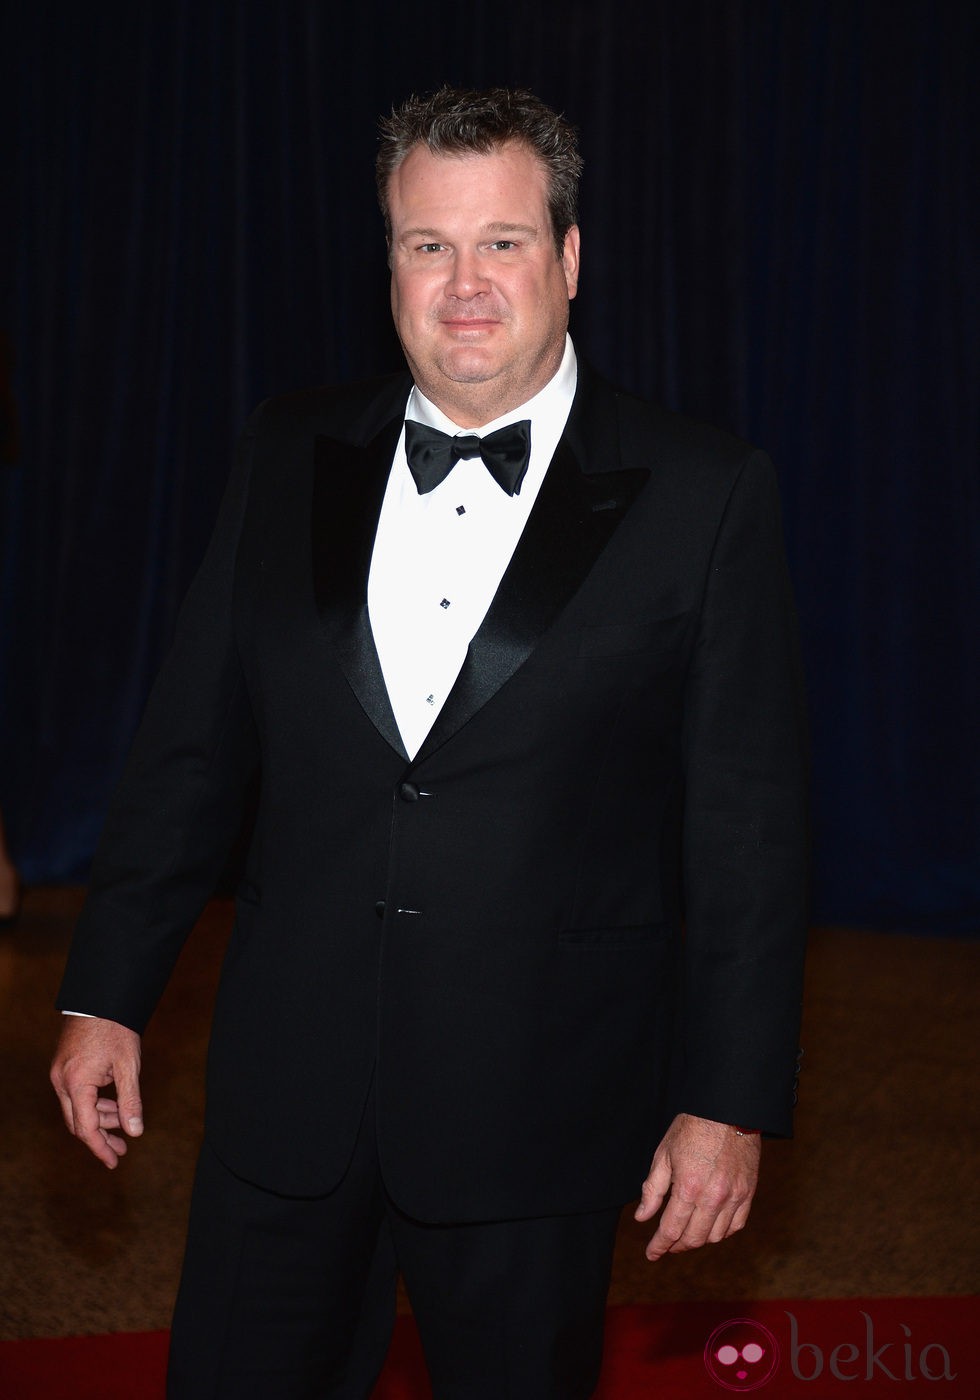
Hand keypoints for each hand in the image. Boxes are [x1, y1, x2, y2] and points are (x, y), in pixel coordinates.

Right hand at [50, 1016, 143, 1168]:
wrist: (101, 998)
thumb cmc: (116, 1029)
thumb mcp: (128, 1066)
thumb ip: (131, 1100)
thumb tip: (136, 1132)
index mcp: (75, 1083)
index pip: (86, 1127)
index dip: (100, 1147)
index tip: (114, 1162)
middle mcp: (61, 1081)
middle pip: (78, 1122)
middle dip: (101, 1137)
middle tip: (122, 1150)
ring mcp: (60, 1074)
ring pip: (77, 1109)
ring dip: (100, 1119)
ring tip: (124, 1123)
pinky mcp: (64, 1067)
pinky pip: (76, 1095)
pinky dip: (94, 1103)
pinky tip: (113, 1105)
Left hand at [634, 1112, 759, 1260]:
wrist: (728, 1109)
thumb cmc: (692, 1128)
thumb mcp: (664, 1154)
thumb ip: (653, 1189)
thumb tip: (642, 1217)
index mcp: (689, 1187)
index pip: (671, 1229)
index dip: (659, 1246)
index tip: (652, 1254)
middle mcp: (713, 1197)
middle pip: (694, 1238)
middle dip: (678, 1246)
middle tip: (668, 1245)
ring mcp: (734, 1197)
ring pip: (716, 1236)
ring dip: (699, 1240)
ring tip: (687, 1234)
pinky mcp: (749, 1193)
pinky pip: (736, 1225)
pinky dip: (722, 1232)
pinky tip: (711, 1227)